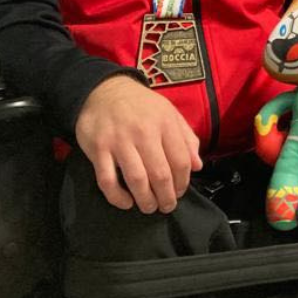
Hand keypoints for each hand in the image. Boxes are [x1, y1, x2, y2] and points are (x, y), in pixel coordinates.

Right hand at [74, 74, 201, 213]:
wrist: (104, 90)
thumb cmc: (141, 105)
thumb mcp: (170, 113)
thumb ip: (186, 138)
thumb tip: (198, 165)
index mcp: (165, 124)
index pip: (180, 160)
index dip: (183, 182)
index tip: (180, 192)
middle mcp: (144, 133)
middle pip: (160, 174)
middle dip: (166, 196)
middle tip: (166, 206)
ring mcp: (119, 142)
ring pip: (136, 179)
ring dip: (145, 200)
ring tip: (149, 207)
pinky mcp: (99, 149)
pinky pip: (107, 180)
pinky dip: (117, 196)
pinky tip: (126, 202)